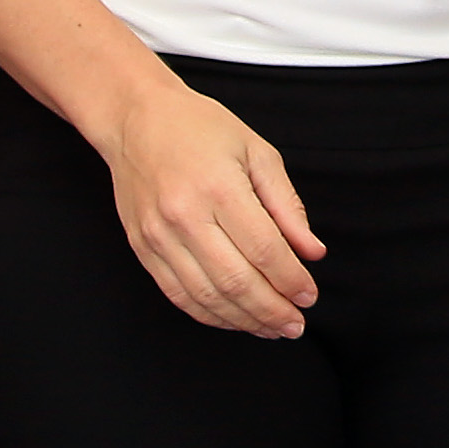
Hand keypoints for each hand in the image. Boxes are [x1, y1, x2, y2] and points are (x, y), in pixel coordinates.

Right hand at [97, 77, 324, 337]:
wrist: (136, 118)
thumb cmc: (200, 128)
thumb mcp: (257, 152)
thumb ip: (287, 205)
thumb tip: (312, 252)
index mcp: (220, 188)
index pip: (264, 250)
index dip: (291, 281)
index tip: (309, 296)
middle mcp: (185, 217)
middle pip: (236, 281)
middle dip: (272, 311)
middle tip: (295, 324)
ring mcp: (159, 236)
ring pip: (206, 296)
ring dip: (243, 321)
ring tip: (271, 329)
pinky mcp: (143, 249)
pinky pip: (178, 294)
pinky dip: (209, 314)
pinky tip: (234, 319)